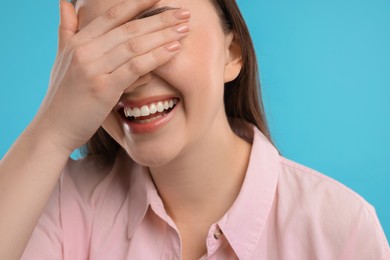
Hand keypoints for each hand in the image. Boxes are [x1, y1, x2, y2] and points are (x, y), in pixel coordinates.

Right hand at [35, 0, 189, 152]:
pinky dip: (156, 57)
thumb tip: (66, 4)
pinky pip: (135, 67)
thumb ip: (66, 31)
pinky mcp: (103, 89)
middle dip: (160, 19)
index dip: (138, 4)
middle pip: (129, 28)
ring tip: (185, 29)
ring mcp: (93, 69)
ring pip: (134, 45)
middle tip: (184, 13)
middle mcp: (84, 51)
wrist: (53, 129)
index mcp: (78, 42)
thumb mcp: (62, 59)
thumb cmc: (63, 97)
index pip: (113, 16)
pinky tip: (174, 50)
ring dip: (163, 35)